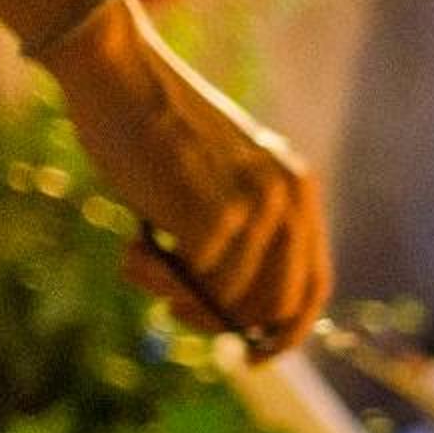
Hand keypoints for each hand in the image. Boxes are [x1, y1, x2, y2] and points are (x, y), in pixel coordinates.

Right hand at [38, 0, 328, 351]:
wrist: (120, 75)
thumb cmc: (155, 131)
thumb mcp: (219, 180)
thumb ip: (240, 235)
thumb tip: (232, 315)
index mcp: (299, 190)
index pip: (313, 285)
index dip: (287, 332)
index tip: (254, 356)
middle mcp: (290, 199)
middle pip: (275, 305)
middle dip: (220, 321)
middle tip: (173, 310)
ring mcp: (258, 208)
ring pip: (225, 299)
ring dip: (174, 295)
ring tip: (139, 262)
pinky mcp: (217, 215)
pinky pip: (191, 282)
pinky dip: (154, 278)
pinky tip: (131, 249)